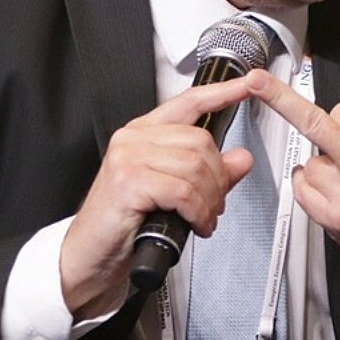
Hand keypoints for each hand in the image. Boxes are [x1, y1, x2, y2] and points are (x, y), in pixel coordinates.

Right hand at [59, 78, 254, 317]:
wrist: (91, 254)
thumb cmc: (124, 223)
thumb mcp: (173, 194)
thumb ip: (209, 173)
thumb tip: (240, 159)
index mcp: (144, 133)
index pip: (189, 103)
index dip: (222, 93)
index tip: (247, 85)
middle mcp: (134, 139)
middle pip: (200, 141)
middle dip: (219, 178)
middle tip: (214, 204)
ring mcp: (128, 157)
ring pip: (195, 167)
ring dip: (209, 200)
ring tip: (203, 218)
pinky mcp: (129, 181)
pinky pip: (183, 191)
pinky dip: (198, 211)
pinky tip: (194, 223)